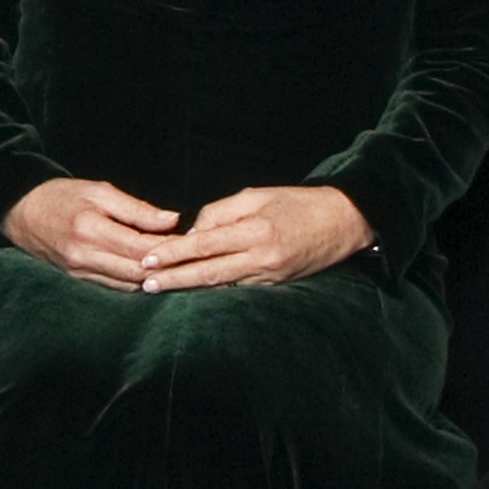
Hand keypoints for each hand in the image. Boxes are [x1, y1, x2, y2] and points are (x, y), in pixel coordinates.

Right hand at [2, 177, 182, 288]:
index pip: (141, 248)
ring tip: (174, 266)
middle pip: (138, 272)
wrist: (21, 211)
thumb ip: (137, 210)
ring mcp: (80, 271)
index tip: (190, 242)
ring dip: (153, 277)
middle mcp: (85, 256)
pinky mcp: (78, 279)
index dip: (169, 248)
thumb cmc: (61, 196)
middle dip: (166, 266)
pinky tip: (148, 272)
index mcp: (91, 229)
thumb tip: (172, 220)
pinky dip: (134, 281)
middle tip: (188, 257)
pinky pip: (114, 286)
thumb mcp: (100, 192)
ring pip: (129, 284)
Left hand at [135, 184, 369, 293]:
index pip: (204, 245)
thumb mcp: (256, 196)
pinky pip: (238, 288)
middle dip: (174, 279)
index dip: (174, 254)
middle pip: (208, 272)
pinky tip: (194, 291)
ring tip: (161, 289)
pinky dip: (214, 289)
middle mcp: (261, 258)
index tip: (149, 260)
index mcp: (255, 231)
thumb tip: (193, 232)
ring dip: (190, 288)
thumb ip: (220, 213)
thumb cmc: (297, 203)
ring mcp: (270, 276)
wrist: (342, 222)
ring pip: (221, 285)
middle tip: (146, 284)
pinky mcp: (276, 285)